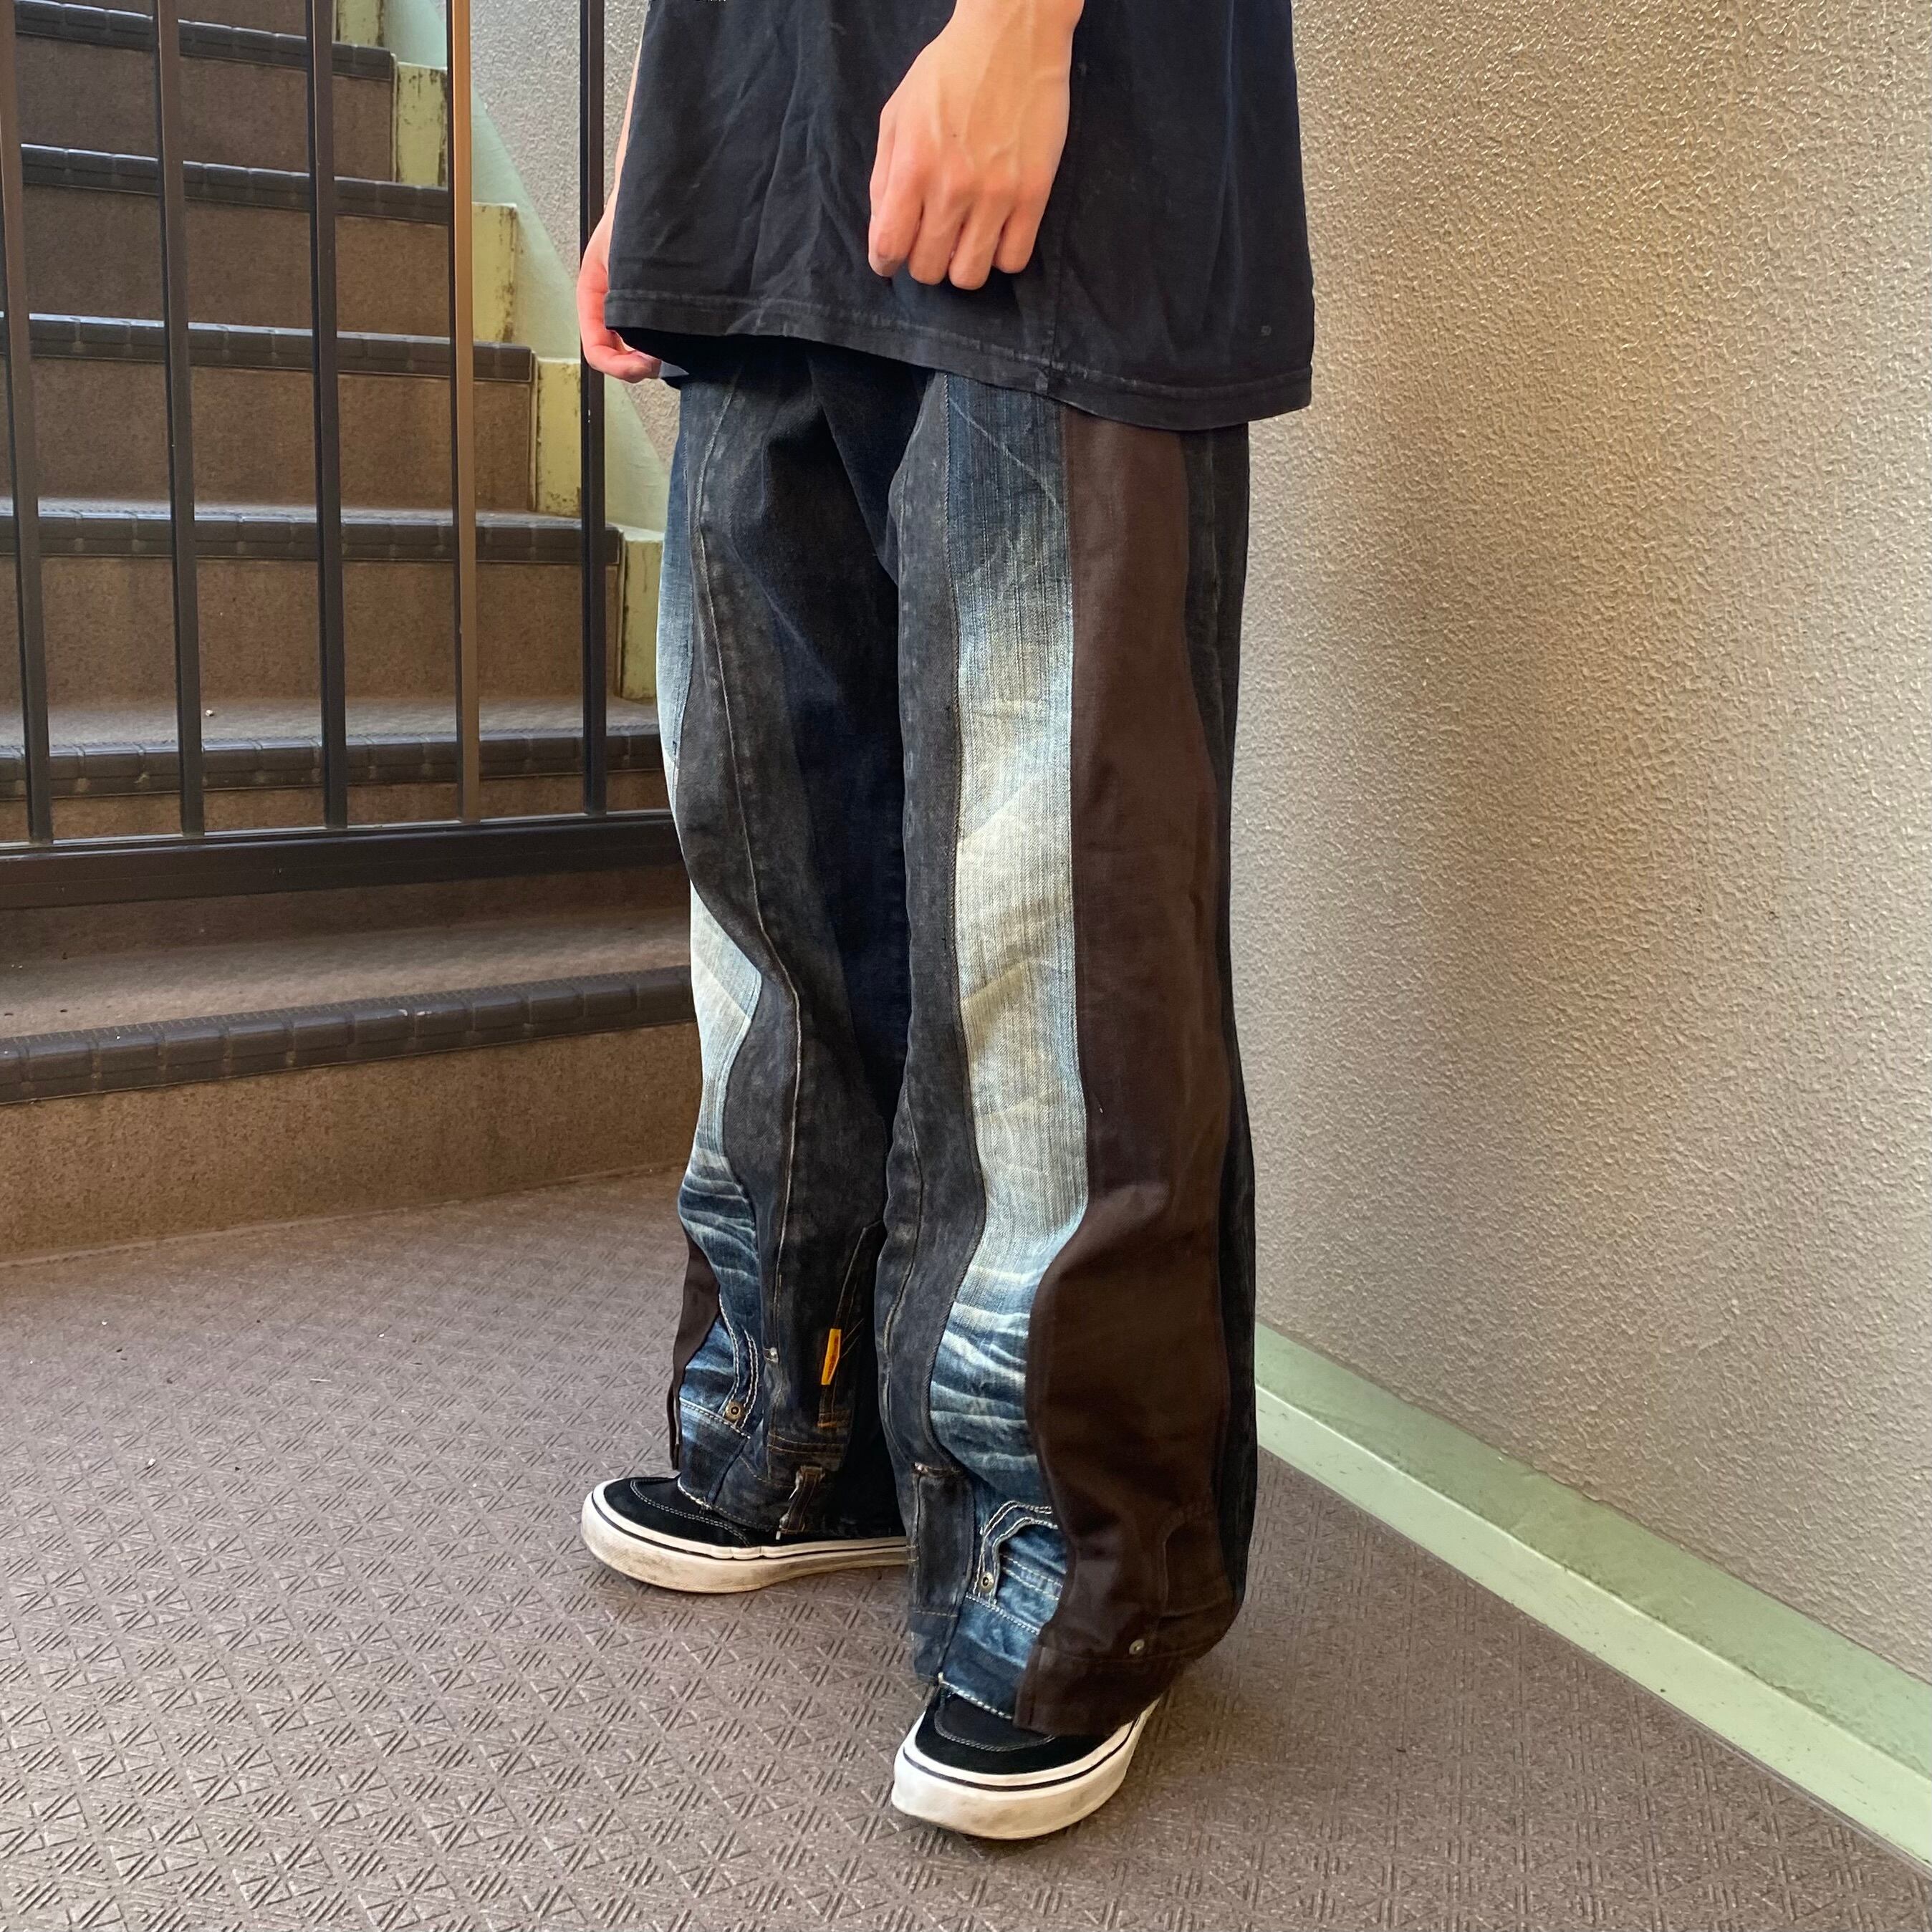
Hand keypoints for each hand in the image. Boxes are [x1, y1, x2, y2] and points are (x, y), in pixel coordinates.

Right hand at [578, 205, 659, 380]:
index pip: (596, 348)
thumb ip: (622, 294)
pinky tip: (678, 339)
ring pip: (633, 350)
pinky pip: (652, 337)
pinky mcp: (650, 307)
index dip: (618, 366)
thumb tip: (635, 334)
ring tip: (671, 351)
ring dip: (651, 357)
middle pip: (615, 356)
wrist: (657, 196)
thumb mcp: (620, 255)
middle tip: (660, 362)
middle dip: (637, 366)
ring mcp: (629, 307)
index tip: (643, 366)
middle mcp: (609, 305)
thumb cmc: (635, 216)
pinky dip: (663, 345)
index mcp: (592, 293)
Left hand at [868, 0, 1080, 290]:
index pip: (889, 247)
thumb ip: (884, 178)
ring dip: (961, 265)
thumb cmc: (948, 72)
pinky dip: (1000, 255)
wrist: (1011, 37)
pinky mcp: (1034, 194)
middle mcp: (953, 187)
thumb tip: (883, 234)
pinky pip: (1014, 260)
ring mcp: (997, 194)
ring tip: (964, 240)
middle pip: (929, 269)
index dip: (884, 261)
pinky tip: (995, 232)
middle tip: (931, 239)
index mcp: (913, 166)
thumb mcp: (897, 115)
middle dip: (923, 261)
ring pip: (971, 275)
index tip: (890, 259)